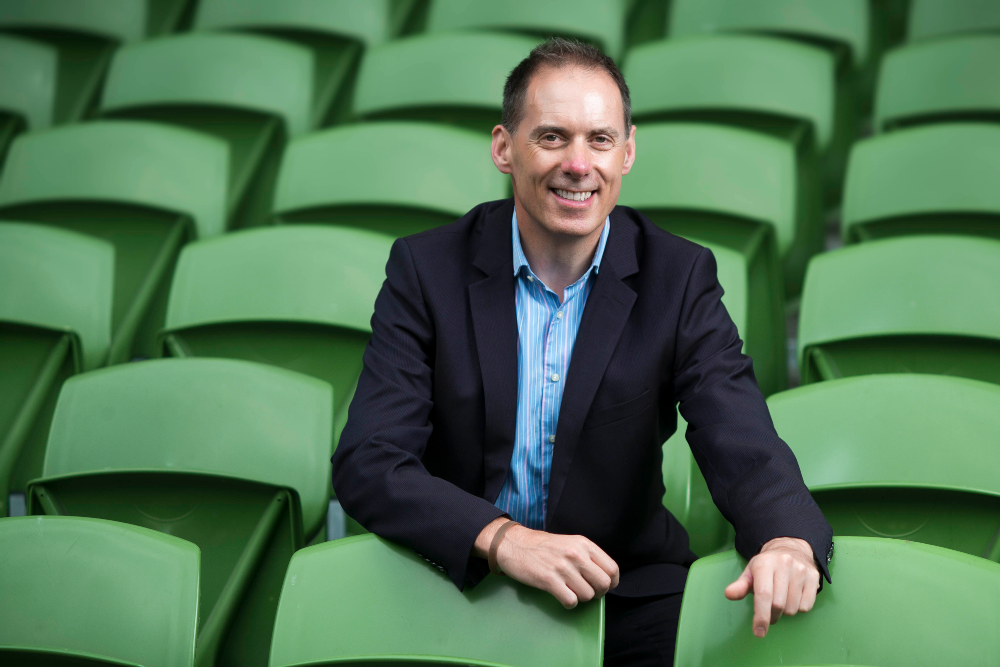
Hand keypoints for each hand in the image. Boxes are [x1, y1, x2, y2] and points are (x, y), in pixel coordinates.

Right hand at [474, 518, 618, 608]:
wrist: (513, 544)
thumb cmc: (541, 546)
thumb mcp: (569, 543)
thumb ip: (586, 556)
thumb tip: (603, 577)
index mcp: (584, 544)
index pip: (612, 569)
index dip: (611, 582)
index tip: (603, 587)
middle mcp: (576, 554)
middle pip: (604, 584)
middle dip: (598, 592)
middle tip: (586, 591)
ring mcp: (563, 567)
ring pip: (588, 595)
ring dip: (580, 598)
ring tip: (570, 591)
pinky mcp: (549, 580)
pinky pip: (571, 601)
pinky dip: (569, 603)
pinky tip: (562, 596)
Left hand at [723, 537, 819, 637]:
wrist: (790, 549)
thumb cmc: (766, 566)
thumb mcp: (751, 572)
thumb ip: (740, 586)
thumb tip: (729, 594)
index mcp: (764, 563)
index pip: (764, 594)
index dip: (761, 616)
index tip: (759, 631)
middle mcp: (784, 564)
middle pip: (778, 604)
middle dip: (771, 616)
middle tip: (768, 614)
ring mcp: (801, 570)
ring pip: (792, 608)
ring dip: (785, 612)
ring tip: (781, 600)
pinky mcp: (814, 577)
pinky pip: (806, 606)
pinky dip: (798, 608)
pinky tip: (793, 596)